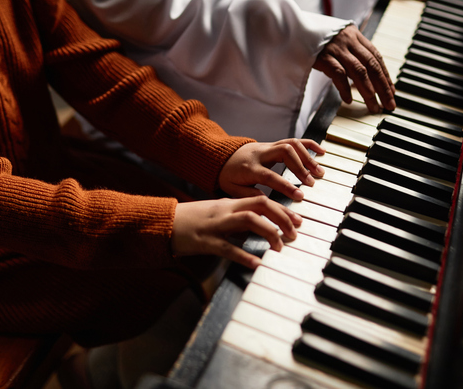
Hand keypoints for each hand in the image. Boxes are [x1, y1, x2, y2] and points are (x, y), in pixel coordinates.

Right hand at [172, 196, 302, 268]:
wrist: (164, 223)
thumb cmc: (192, 220)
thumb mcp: (218, 214)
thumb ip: (238, 217)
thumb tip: (262, 226)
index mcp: (230, 204)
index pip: (262, 200)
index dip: (283, 209)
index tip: (298, 220)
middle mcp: (226, 211)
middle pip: (260, 205)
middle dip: (282, 217)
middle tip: (294, 234)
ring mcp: (216, 225)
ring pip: (248, 221)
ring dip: (269, 232)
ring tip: (280, 247)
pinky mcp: (206, 242)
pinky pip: (228, 248)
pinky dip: (245, 256)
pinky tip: (258, 264)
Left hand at [219, 139, 324, 200]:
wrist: (221, 157)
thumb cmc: (228, 176)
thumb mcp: (232, 190)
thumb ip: (249, 196)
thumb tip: (267, 203)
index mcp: (250, 168)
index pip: (270, 176)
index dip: (286, 185)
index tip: (300, 196)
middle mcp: (261, 154)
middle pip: (284, 152)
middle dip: (301, 167)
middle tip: (311, 182)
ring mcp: (268, 147)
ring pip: (291, 144)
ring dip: (308, 157)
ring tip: (319, 172)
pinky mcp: (274, 144)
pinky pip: (293, 140)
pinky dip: (309, 145)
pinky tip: (321, 152)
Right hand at [313, 25, 394, 112]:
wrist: (290, 28)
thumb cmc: (312, 37)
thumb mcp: (335, 38)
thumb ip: (349, 50)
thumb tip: (363, 73)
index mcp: (354, 35)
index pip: (376, 56)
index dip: (385, 75)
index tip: (391, 91)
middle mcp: (348, 40)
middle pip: (372, 65)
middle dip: (383, 87)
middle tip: (389, 104)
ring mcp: (335, 48)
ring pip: (359, 71)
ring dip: (368, 91)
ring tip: (373, 106)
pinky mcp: (322, 56)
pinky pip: (338, 74)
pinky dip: (345, 88)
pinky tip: (349, 100)